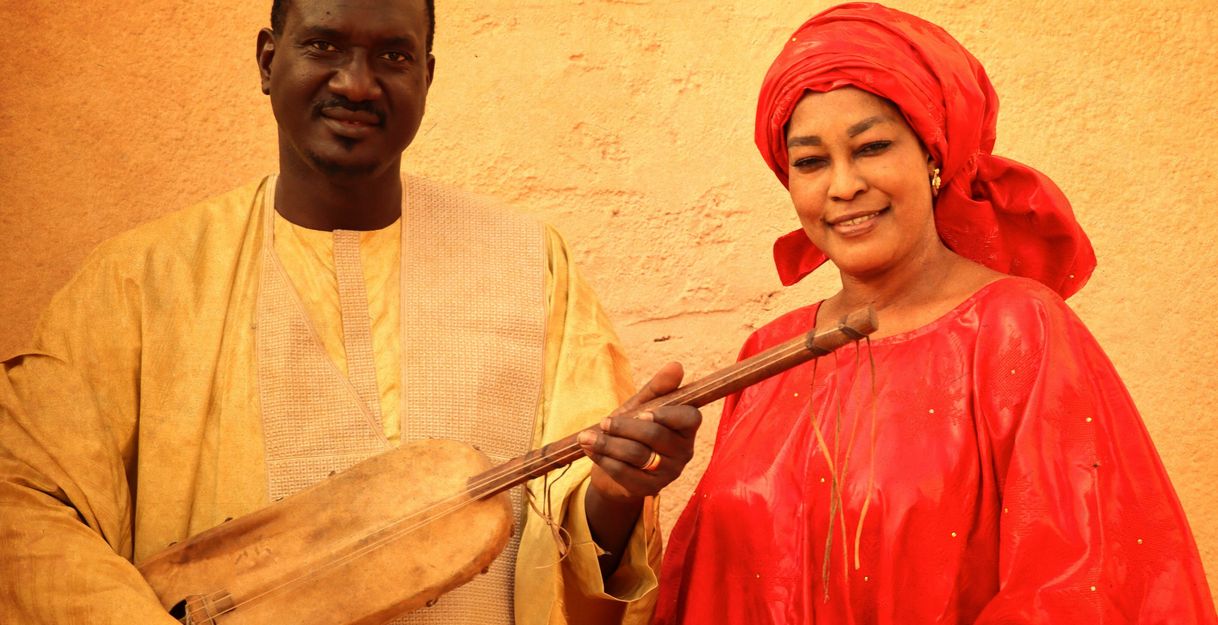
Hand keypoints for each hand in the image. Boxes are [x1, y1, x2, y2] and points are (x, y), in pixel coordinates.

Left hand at [578, 361, 701, 502]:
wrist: (616, 468)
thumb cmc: (632, 431)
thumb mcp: (642, 406)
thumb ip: (658, 388)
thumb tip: (676, 365)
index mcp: (686, 428)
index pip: (690, 418)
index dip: (667, 415)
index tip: (643, 412)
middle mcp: (684, 452)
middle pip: (655, 435)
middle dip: (625, 427)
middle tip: (604, 422)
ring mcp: (669, 473)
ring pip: (637, 454)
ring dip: (607, 444)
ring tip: (586, 437)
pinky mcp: (650, 489)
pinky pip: (624, 473)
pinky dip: (604, 460)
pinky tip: (590, 451)